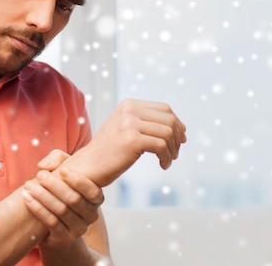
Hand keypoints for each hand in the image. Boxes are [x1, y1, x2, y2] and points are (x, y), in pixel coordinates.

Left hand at [22, 150, 103, 247]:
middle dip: (55, 186)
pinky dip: (38, 209)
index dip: (79, 181)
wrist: (56, 223)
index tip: (62, 170)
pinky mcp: (64, 238)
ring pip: (61, 210)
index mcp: (96, 199)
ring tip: (28, 185)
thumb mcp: (64, 171)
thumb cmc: (61, 188)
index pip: (93, 192)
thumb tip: (44, 166)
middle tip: (39, 175)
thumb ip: (58, 159)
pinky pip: (51, 222)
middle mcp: (91, 215)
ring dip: (42, 196)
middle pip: (74, 200)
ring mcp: (79, 229)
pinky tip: (27, 198)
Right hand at [65, 99, 186, 186]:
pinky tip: (163, 165)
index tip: (179, 140)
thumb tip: (183, 128)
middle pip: (170, 119)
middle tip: (174, 154)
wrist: (89, 166)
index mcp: (128, 104)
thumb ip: (148, 123)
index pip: (165, 108)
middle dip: (177, 138)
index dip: (177, 124)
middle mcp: (129, 110)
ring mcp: (129, 123)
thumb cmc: (110, 151)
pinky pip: (162, 146)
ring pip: (168, 133)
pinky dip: (167, 158)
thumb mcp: (128, 129)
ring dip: (173, 150)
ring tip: (167, 161)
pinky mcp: (131, 139)